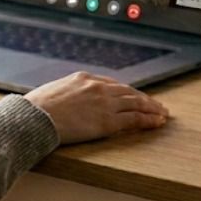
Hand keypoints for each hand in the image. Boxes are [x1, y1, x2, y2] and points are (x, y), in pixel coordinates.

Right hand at [24, 71, 168, 143]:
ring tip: (162, 114)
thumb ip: (69, 92)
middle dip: (144, 99)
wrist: (37, 116)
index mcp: (85, 77)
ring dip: (151, 108)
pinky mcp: (109, 120)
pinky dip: (148, 120)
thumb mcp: (55, 90)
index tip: (134, 96)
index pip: (113, 84)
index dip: (127, 92)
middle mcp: (98, 87)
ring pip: (136, 103)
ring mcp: (105, 103)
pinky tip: (157, 122)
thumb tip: (69, 100)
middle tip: (156, 105)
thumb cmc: (39, 106)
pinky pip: (135, 119)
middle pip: (128, 92)